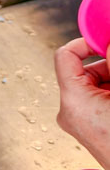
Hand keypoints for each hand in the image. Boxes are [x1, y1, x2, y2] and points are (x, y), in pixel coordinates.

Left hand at [54, 38, 109, 169]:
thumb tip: (109, 42)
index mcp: (73, 100)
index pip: (65, 55)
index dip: (86, 42)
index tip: (106, 40)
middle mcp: (69, 111)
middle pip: (84, 70)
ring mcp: (78, 122)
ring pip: (94, 85)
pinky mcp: (88, 129)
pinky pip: (97, 100)